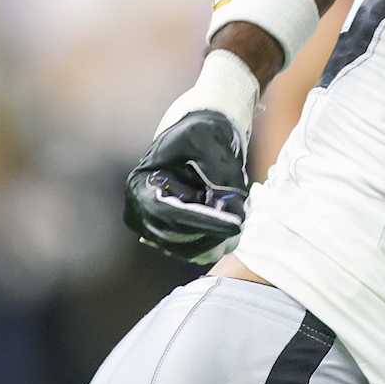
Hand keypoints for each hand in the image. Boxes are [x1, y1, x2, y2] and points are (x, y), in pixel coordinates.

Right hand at [123, 109, 248, 263]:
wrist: (198, 138)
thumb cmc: (200, 133)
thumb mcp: (211, 138)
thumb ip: (222, 171)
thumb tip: (236, 206)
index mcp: (141, 184)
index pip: (167, 212)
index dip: (202, 221)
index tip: (236, 225)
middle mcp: (139, 211)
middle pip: (177, 236)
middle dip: (214, 231)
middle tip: (245, 221)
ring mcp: (154, 228)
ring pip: (188, 248)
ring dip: (218, 238)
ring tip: (240, 216)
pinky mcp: (171, 236)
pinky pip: (195, 250)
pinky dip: (216, 241)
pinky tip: (232, 225)